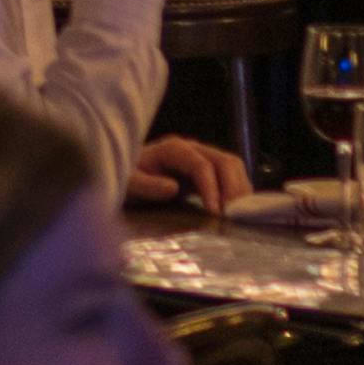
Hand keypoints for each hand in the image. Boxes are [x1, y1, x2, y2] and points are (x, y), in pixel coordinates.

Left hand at [130, 133, 247, 211]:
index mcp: (172, 149)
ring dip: (239, 189)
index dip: (212, 188)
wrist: (126, 177)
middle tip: (233, 215)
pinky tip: (235, 210)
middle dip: (233, 188)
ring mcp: (202, 157)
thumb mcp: (128, 183)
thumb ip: (146, 185)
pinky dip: (237, 191)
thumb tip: (173, 188)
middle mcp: (192, 148)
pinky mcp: (208, 170)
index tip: (215, 213)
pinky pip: (231, 176)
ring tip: (237, 215)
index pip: (202, 165)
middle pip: (225, 161)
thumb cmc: (125, 179)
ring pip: (233, 166)